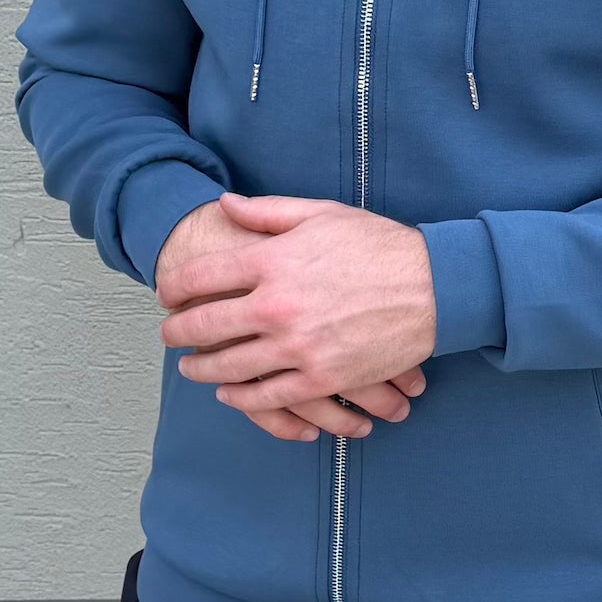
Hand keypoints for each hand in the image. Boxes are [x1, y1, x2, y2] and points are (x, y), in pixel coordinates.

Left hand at [155, 193, 436, 442]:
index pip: (201, 276)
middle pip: (206, 325)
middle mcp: (276, 306)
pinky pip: (267, 396)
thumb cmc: (378, 246)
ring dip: (202, 369)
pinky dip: (241, 397)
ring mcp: (297, 347)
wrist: (433, 288)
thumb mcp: (321, 215)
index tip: (167, 294)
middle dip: (179, 331)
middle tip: (169, 334)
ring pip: (230, 366)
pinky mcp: (321, 378)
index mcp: (272, 261)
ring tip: (190, 367)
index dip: (175, 287)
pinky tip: (228, 394)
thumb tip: (224, 204)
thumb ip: (267, 212)